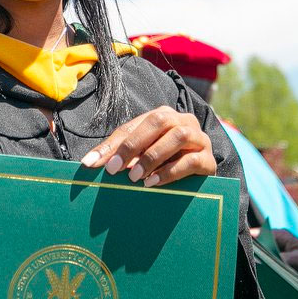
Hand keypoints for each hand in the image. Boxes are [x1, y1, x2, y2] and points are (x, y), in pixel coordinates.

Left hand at [79, 106, 216, 186]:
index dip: (114, 144)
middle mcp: (184, 122)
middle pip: (159, 121)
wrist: (200, 177)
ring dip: (153, 156)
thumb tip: (88, 163)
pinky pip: (192, 160)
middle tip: (116, 169)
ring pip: (178, 137)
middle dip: (134, 144)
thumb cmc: (165, 162)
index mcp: (164, 116)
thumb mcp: (140, 155)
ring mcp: (199, 139)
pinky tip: (153, 182)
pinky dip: (170, 171)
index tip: (94, 164)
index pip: (135, 125)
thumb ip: (119, 154)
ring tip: (136, 177)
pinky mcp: (209, 160)